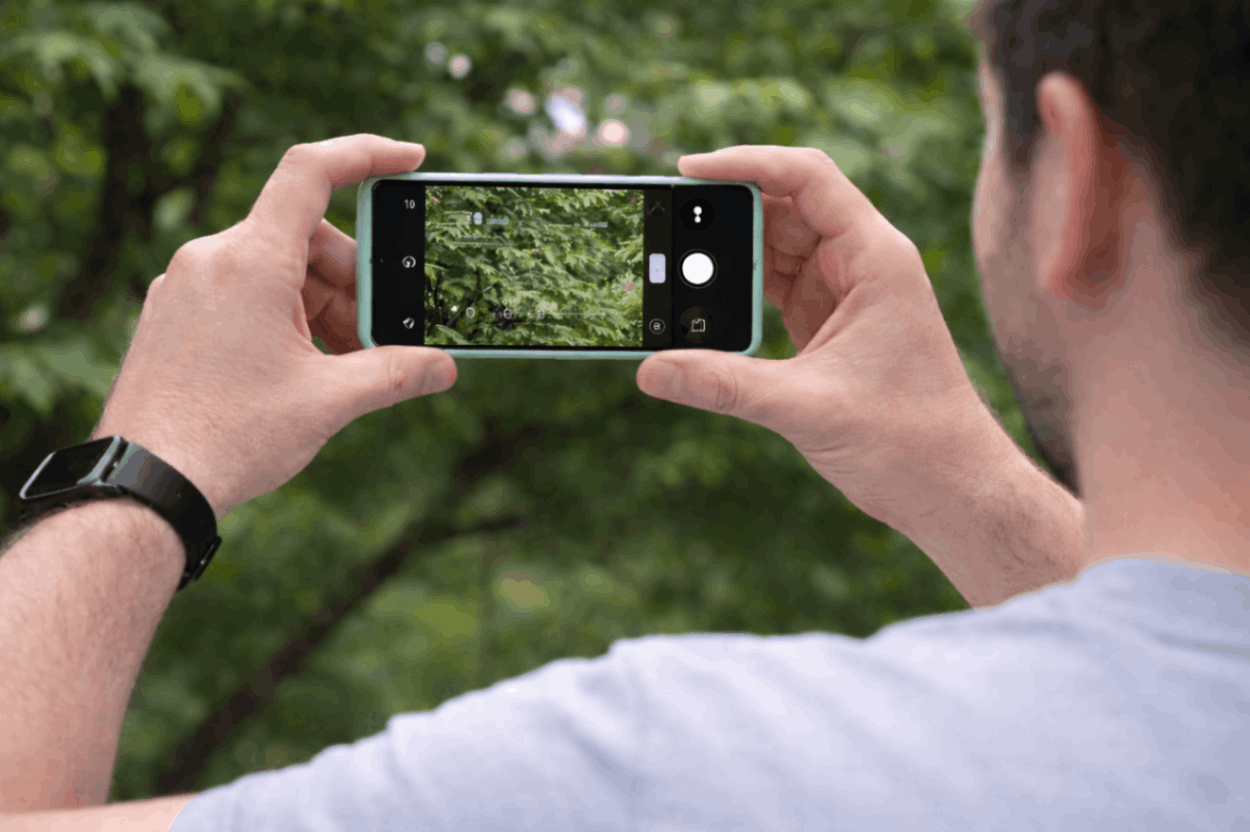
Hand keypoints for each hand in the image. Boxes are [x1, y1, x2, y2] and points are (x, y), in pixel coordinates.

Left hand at [93, 134, 457, 517]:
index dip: (368, 154)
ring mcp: (186, 287)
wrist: (143, 485)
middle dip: (355, 284)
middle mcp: (211, 259)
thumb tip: (443, 368)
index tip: (410, 160)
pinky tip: (302, 371)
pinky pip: (245, 294)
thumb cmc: (227, 438)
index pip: (311, 172)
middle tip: (381, 340)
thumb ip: (396, 373)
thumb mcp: (328, 402)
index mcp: (250, 261)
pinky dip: (286, 319)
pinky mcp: (175, 316)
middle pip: (307, 238)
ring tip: (341, 369)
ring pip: (277, 272)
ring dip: (322, 309)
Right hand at [637, 146, 1020, 546]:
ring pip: (776, 247)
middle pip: (785, 207)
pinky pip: (775, 286)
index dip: (748, 163)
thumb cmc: (907, 441)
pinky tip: (702, 302)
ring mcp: (845, 292)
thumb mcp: (807, 407)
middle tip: (668, 222)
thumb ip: (725, 385)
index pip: (809, 178)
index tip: (690, 170)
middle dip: (726, 211)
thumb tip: (651, 371)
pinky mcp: (829, 323)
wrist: (948, 487)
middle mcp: (862, 263)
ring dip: (728, 253)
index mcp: (876, 259)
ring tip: (674, 265)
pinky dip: (738, 289)